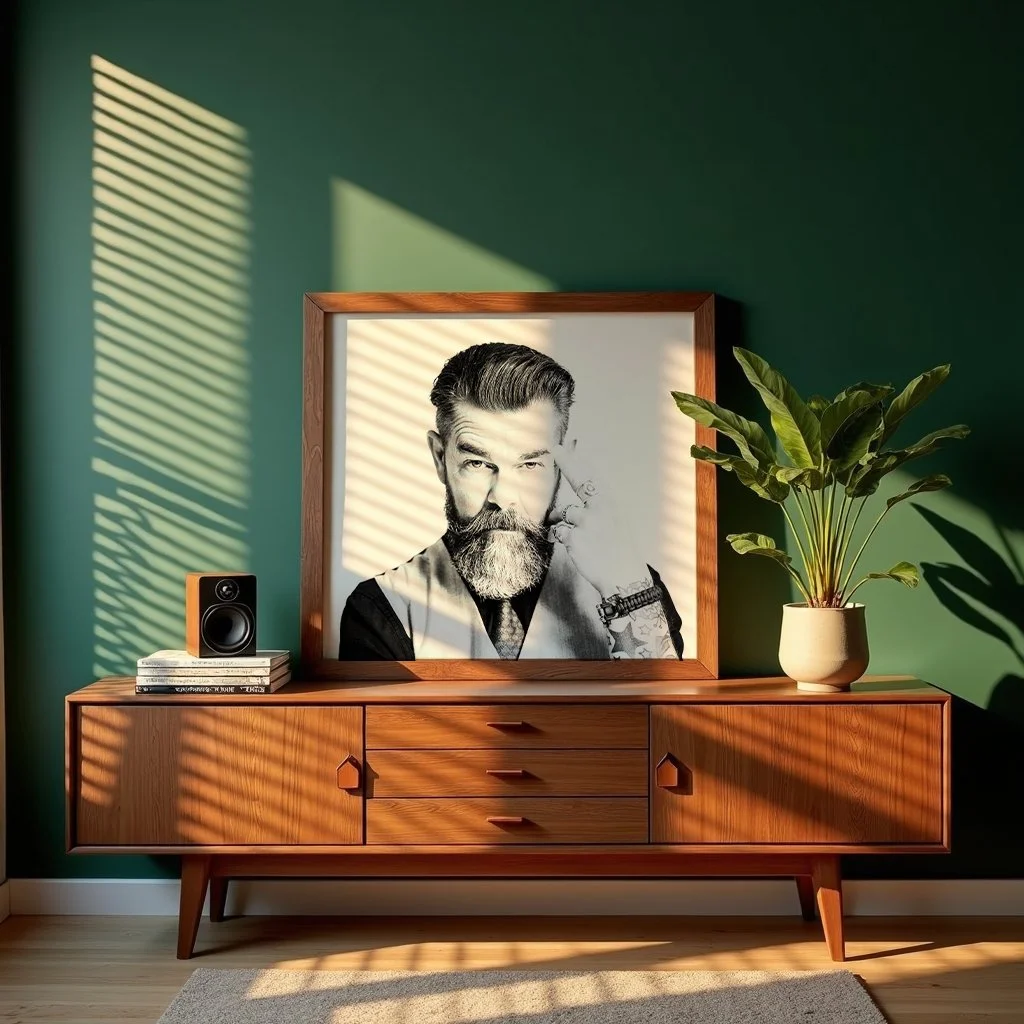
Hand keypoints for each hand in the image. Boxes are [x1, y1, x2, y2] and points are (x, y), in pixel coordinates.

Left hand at [547, 439, 649, 598]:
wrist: (624, 577)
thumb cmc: (619, 550)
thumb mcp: (615, 523)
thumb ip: (598, 508)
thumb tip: (577, 501)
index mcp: (611, 504)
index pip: (593, 477)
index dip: (578, 461)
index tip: (567, 447)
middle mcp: (600, 508)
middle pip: (579, 480)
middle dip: (568, 462)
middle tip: (557, 448)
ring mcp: (586, 522)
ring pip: (564, 513)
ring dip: (566, 522)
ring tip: (583, 537)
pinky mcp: (574, 537)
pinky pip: (559, 531)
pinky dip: (563, 537)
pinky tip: (578, 547)